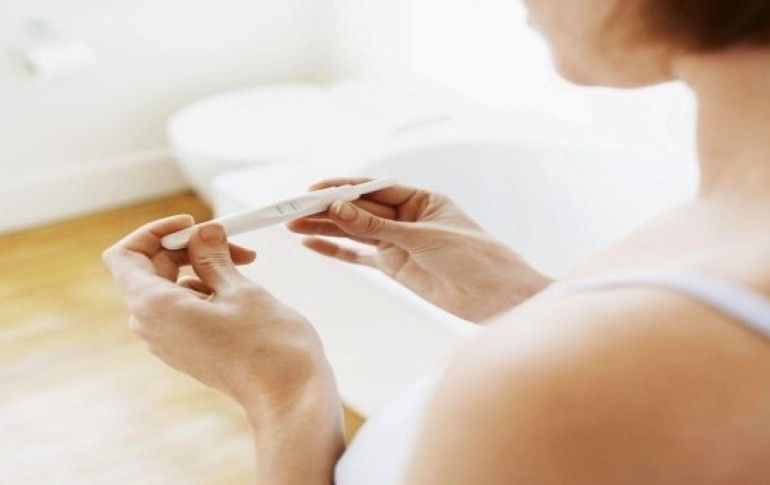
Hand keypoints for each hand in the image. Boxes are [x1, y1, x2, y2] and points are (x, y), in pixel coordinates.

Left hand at [103, 216, 344, 482]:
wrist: (289, 395)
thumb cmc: (268, 345)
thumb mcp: (239, 288)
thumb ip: (212, 256)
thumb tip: (203, 232)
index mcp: (155, 307)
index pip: (125, 256)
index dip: (154, 233)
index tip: (192, 224)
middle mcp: (153, 327)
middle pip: (151, 269)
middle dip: (188, 248)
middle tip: (230, 241)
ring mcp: (170, 341)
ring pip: (171, 288)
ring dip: (202, 268)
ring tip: (244, 264)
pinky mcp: (189, 350)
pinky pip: (183, 309)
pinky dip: (206, 290)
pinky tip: (240, 289)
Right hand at [288, 178, 551, 322]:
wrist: (499, 298)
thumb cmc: (475, 257)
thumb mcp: (424, 238)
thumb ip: (379, 227)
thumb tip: (338, 208)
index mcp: (420, 199)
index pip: (373, 188)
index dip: (342, 188)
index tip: (313, 190)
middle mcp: (406, 218)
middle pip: (359, 210)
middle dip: (326, 209)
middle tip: (292, 210)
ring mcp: (399, 244)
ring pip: (355, 232)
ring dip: (325, 229)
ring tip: (292, 226)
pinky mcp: (395, 268)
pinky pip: (360, 256)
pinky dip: (337, 251)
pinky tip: (312, 245)